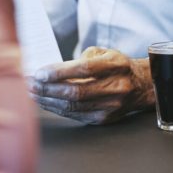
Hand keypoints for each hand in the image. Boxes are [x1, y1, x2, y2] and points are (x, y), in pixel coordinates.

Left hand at [28, 47, 155, 124]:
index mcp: (117, 65)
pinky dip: (57, 109)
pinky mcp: (104, 118)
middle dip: (48, 89)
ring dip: (48, 100)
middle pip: (76, 91)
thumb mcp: (106, 53)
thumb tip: (52, 69)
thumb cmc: (119, 67)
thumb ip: (81, 58)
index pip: (85, 69)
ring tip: (32, 93)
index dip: (59, 72)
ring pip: (73, 106)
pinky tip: (46, 102)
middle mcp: (117, 86)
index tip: (39, 72)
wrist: (142, 86)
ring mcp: (111, 105)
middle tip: (30, 84)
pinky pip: (75, 115)